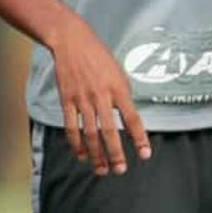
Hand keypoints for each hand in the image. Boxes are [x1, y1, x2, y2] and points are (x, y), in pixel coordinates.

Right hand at [48, 14, 149, 176]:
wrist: (72, 42)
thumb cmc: (100, 59)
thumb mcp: (120, 74)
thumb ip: (124, 97)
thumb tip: (131, 120)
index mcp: (119, 89)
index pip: (133, 119)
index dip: (139, 139)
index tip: (145, 155)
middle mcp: (101, 96)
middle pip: (110, 131)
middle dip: (116, 154)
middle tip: (120, 170)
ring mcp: (82, 99)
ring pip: (89, 133)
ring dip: (96, 154)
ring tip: (101, 169)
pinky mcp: (66, 100)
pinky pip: (71, 126)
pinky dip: (76, 143)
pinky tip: (81, 155)